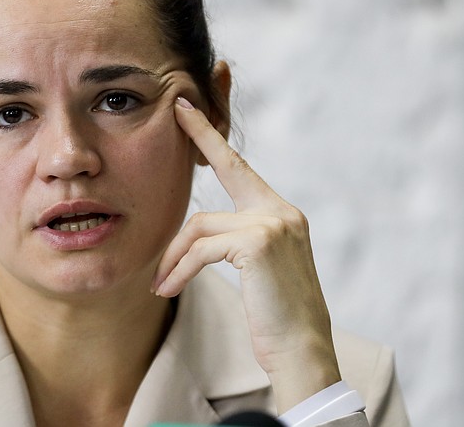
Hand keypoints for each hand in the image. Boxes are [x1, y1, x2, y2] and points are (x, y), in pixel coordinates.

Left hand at [152, 96, 340, 412]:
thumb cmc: (275, 316)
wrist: (302, 352)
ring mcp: (273, 223)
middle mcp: (282, 211)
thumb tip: (198, 231)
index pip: (241, 167)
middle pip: (226, 171)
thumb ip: (237, 239)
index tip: (191, 110)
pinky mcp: (258, 243)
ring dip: (173, 256)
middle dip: (201, 134)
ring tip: (161, 284)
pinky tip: (167, 290)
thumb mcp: (258, 269)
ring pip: (199, 225)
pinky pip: (200, 249)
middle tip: (177, 110)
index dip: (214, 138)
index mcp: (281, 214)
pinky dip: (178, 270)